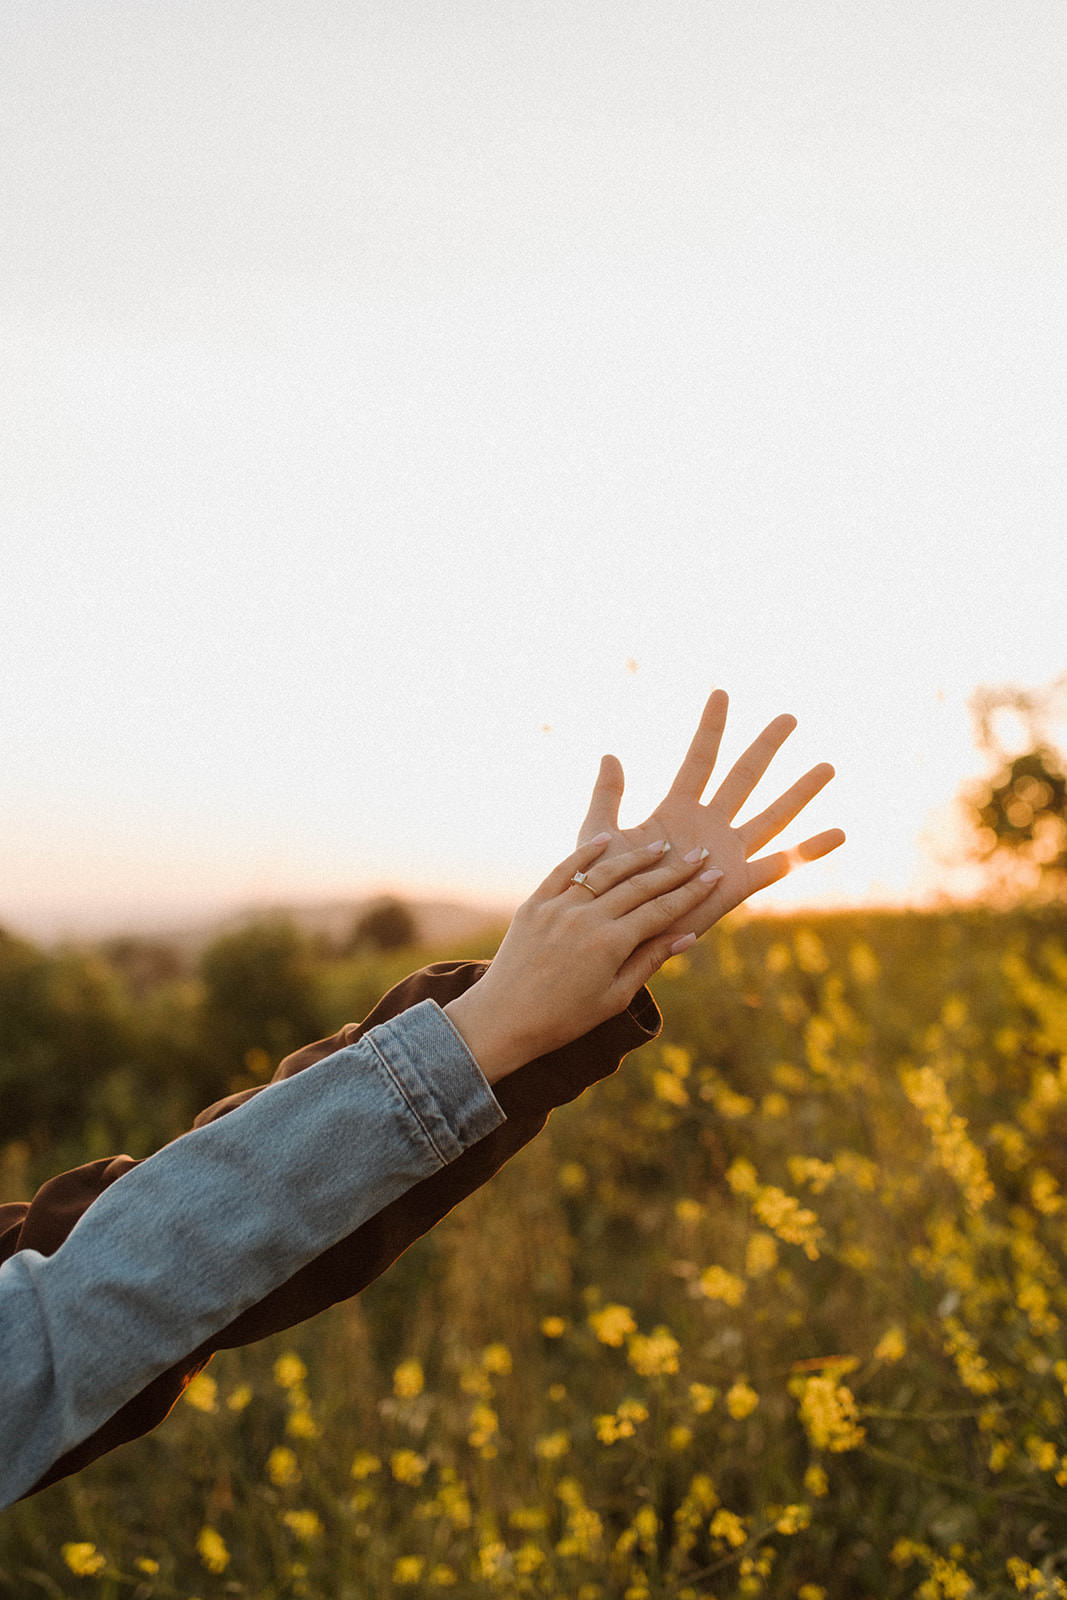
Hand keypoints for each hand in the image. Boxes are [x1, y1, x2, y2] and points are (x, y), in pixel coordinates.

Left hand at [444, 835, 723, 1081]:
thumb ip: (649, 961)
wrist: (503, 1018)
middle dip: (674, 871)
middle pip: (640, 886)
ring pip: (605, 872)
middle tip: (699, 856)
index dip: (692, 893)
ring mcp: (557, 908)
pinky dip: (586, 853)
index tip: (714, 877)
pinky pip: (564, 870)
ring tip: (661, 847)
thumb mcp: (614, 996)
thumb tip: (687, 936)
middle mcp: (586, 919)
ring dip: (636, 858)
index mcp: (610, 944)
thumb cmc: (564, 1018)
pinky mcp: (534, 904)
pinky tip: (607, 839)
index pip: (662, 910)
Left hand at [576, 688, 844, 939]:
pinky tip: (840, 832)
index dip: (710, 728)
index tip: (721, 693)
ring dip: (800, 792)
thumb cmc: (602, 889)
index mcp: (675, 811)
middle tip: (789, 717)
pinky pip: (780, 865)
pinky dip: (809, 850)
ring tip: (828, 766)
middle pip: (744, 777)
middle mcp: (708, 826)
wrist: (616, 934)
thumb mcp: (598, 837)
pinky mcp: (738, 884)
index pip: (698, 760)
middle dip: (766, 747)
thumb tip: (610, 755)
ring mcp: (727, 853)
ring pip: (772, 814)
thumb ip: (606, 797)